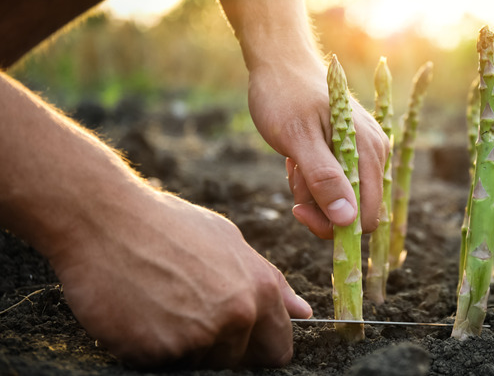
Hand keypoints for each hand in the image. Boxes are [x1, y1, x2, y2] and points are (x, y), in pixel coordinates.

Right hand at [50, 188, 311, 368]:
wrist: (104, 218)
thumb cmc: (167, 225)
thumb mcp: (228, 241)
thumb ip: (270, 282)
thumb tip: (302, 313)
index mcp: (261, 290)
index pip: (278, 349)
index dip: (258, 347)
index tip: (239, 339)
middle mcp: (237, 316)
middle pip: (238, 361)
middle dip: (219, 348)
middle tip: (187, 313)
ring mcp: (199, 336)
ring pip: (201, 364)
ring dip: (183, 347)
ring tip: (160, 305)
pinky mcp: (159, 351)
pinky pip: (162, 365)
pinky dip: (150, 348)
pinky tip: (138, 313)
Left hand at [247, 57, 389, 238]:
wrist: (280, 64)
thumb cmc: (285, 96)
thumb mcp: (297, 139)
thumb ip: (323, 178)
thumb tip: (347, 220)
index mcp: (369, 151)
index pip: (366, 217)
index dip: (333, 224)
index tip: (299, 208)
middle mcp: (375, 153)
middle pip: (353, 212)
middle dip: (318, 205)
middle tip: (294, 176)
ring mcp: (364, 152)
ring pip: (340, 199)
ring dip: (311, 191)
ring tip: (294, 161)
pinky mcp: (350, 152)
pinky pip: (333, 184)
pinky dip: (311, 180)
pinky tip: (298, 158)